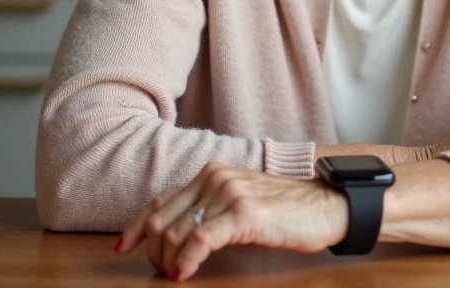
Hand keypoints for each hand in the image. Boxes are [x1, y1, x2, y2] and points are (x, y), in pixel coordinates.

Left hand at [116, 162, 347, 281]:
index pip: (160, 200)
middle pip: (164, 219)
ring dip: (169, 260)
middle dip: (154, 252)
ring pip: (178, 231)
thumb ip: (207, 210)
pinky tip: (185, 273)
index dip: (137, 226)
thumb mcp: (238, 203)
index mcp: (211, 173)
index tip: (124, 247)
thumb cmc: (285, 211)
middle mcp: (215, 177)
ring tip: (176, 275)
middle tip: (162, 273)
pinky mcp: (244, 213)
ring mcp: (229, 193)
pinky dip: (187, 259)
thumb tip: (172, 236)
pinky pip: (201, 239)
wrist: (325, 207)